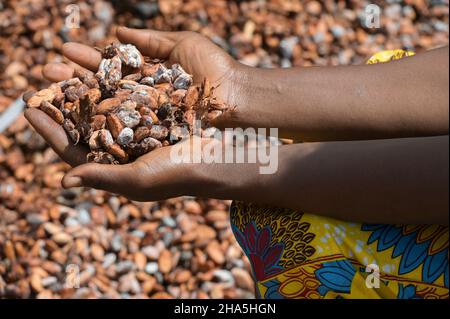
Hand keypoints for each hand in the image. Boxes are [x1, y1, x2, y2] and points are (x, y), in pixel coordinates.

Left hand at [25, 27, 247, 199]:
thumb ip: (101, 177)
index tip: (28, 109)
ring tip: (61, 58)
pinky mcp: (153, 101)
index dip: (50, 129)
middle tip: (41, 77)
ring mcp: (137, 118)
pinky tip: (97, 55)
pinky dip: (111, 69)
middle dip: (61, 97)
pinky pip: (127, 83)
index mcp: (114, 164)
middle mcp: (123, 140)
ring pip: (102, 95)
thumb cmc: (178, 173)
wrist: (220, 151)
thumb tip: (63, 182)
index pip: (74, 146)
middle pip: (84, 117)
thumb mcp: (137, 179)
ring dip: (81, 77)